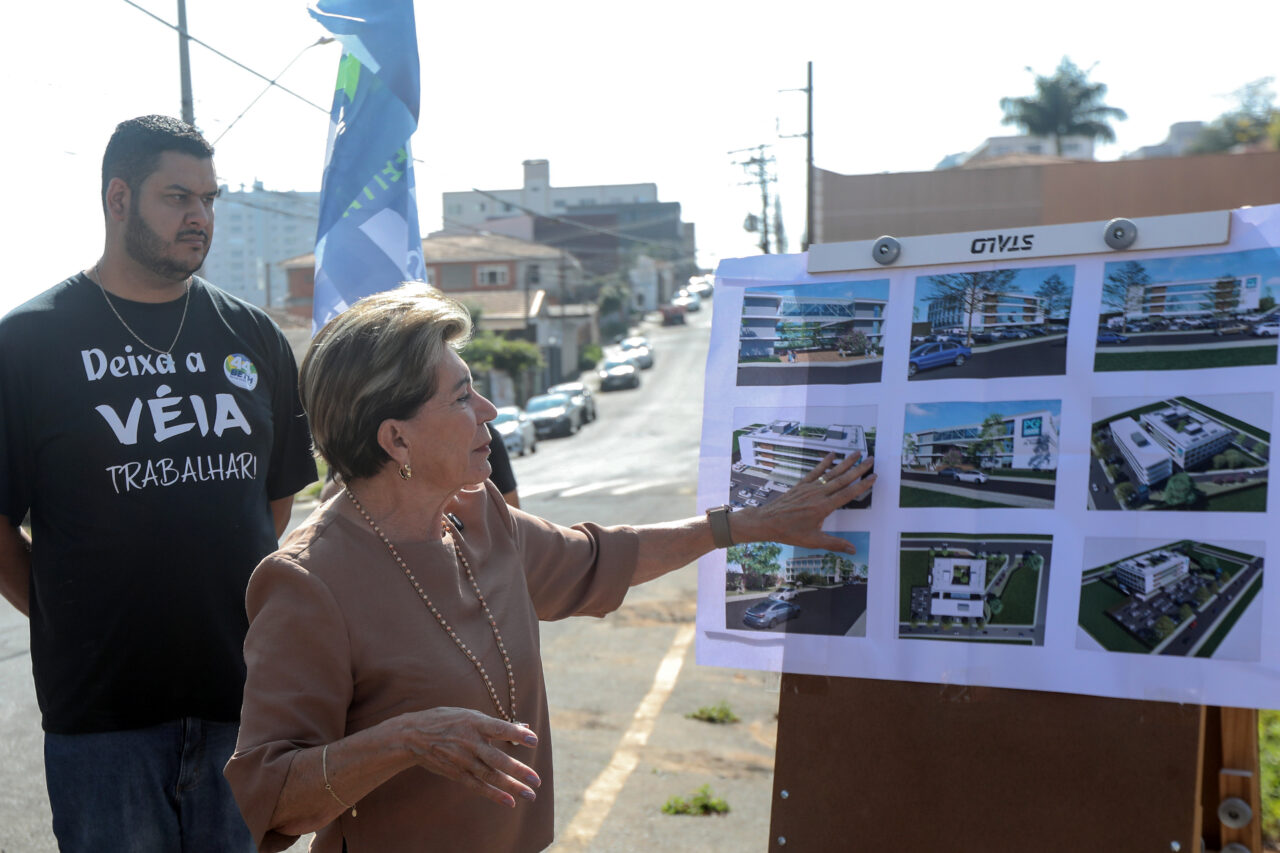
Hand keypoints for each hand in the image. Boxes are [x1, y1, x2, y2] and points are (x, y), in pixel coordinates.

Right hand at [394, 707, 539, 807]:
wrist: (413, 736)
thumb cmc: (447, 720)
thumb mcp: (470, 714)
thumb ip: (498, 723)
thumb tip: (525, 725)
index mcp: (475, 722)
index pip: (499, 728)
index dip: (516, 734)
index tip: (534, 740)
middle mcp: (470, 742)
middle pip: (497, 758)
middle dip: (517, 770)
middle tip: (536, 780)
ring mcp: (462, 759)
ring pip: (490, 775)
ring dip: (511, 786)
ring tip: (530, 794)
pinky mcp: (456, 772)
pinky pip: (477, 785)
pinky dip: (494, 794)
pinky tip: (510, 801)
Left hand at [735, 452, 874, 551]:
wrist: (767, 522)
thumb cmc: (790, 532)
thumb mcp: (813, 541)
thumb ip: (835, 543)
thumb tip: (853, 549)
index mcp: (823, 507)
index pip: (848, 494)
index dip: (862, 485)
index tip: (874, 477)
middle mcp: (818, 494)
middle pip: (843, 479)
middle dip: (858, 469)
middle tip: (871, 460)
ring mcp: (809, 488)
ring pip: (831, 473)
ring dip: (845, 462)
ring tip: (857, 453)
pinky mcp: (801, 485)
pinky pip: (815, 471)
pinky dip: (824, 463)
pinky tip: (832, 454)